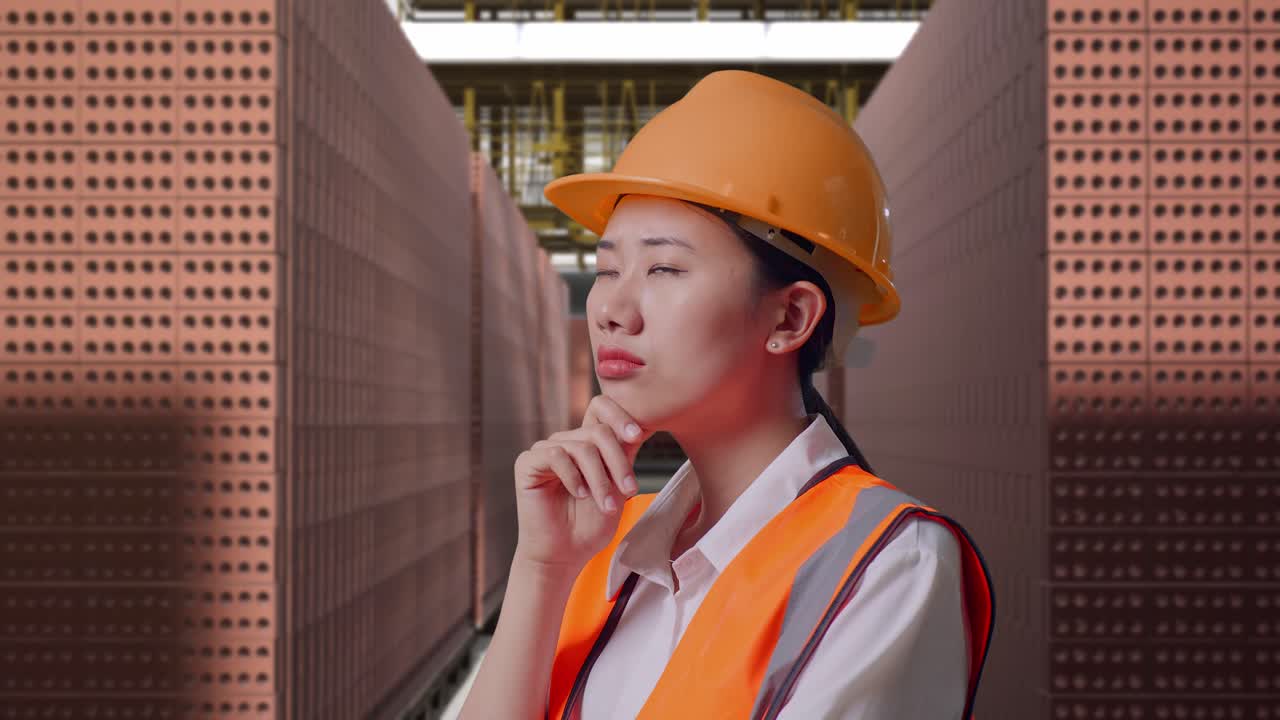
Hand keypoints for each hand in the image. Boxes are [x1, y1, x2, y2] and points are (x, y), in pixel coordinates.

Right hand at [512, 394, 655, 573]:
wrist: (564, 555)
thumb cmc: (591, 525)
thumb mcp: (617, 486)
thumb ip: (624, 456)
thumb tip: (639, 426)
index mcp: (587, 442)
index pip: (601, 407)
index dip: (620, 415)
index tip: (637, 436)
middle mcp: (566, 441)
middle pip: (598, 431)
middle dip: (618, 462)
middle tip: (629, 491)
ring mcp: (545, 450)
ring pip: (582, 447)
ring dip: (599, 479)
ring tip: (607, 505)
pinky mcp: (527, 463)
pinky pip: (555, 455)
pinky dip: (573, 476)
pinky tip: (579, 494)